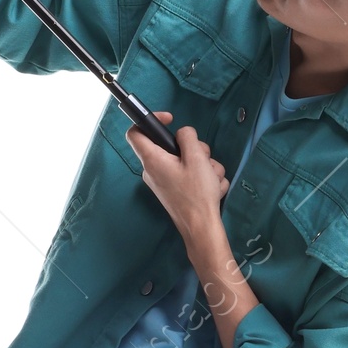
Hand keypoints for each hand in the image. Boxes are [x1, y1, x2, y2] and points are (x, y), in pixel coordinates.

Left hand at [126, 112, 227, 245]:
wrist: (201, 228)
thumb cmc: (197, 194)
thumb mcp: (197, 158)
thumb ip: (188, 138)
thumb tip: (182, 134)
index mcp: (152, 160)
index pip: (136, 132)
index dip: (150, 120)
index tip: (169, 119)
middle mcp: (153, 170)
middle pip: (172, 147)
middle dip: (195, 150)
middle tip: (204, 160)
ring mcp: (163, 181)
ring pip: (185, 160)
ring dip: (204, 166)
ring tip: (211, 179)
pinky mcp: (174, 190)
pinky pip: (189, 175)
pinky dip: (204, 179)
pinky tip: (211, 188)